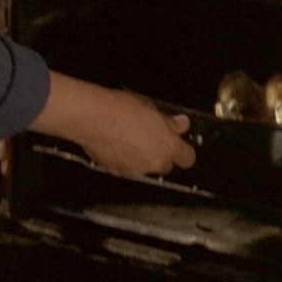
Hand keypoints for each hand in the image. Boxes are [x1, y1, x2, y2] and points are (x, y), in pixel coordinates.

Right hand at [29, 71, 195, 177]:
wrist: (94, 118)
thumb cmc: (122, 109)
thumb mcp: (151, 109)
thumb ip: (169, 122)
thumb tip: (181, 124)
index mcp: (168, 147)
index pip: (187, 158)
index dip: (182, 151)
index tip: (177, 143)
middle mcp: (154, 163)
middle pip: (165, 166)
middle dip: (159, 155)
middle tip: (149, 138)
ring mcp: (135, 171)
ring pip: (145, 169)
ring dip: (141, 159)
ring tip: (128, 140)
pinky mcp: (116, 173)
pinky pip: (126, 169)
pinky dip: (124, 161)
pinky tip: (116, 146)